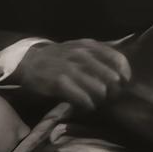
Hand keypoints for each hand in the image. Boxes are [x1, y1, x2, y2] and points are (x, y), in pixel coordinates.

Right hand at [12, 39, 130, 111]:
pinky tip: (84, 105)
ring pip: (100, 90)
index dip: (124, 75)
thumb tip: (122, 71)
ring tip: (94, 102)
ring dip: (99, 100)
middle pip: (112, 79)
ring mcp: (70, 68)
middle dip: (112, 91)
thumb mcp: (78, 48)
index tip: (122, 85)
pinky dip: (87, 105)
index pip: (118, 60)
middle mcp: (82, 55)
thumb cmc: (58, 58)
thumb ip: (98, 55)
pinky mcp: (60, 83)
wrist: (28, 62)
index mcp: (89, 45)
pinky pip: (84, 99)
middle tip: (107, 97)